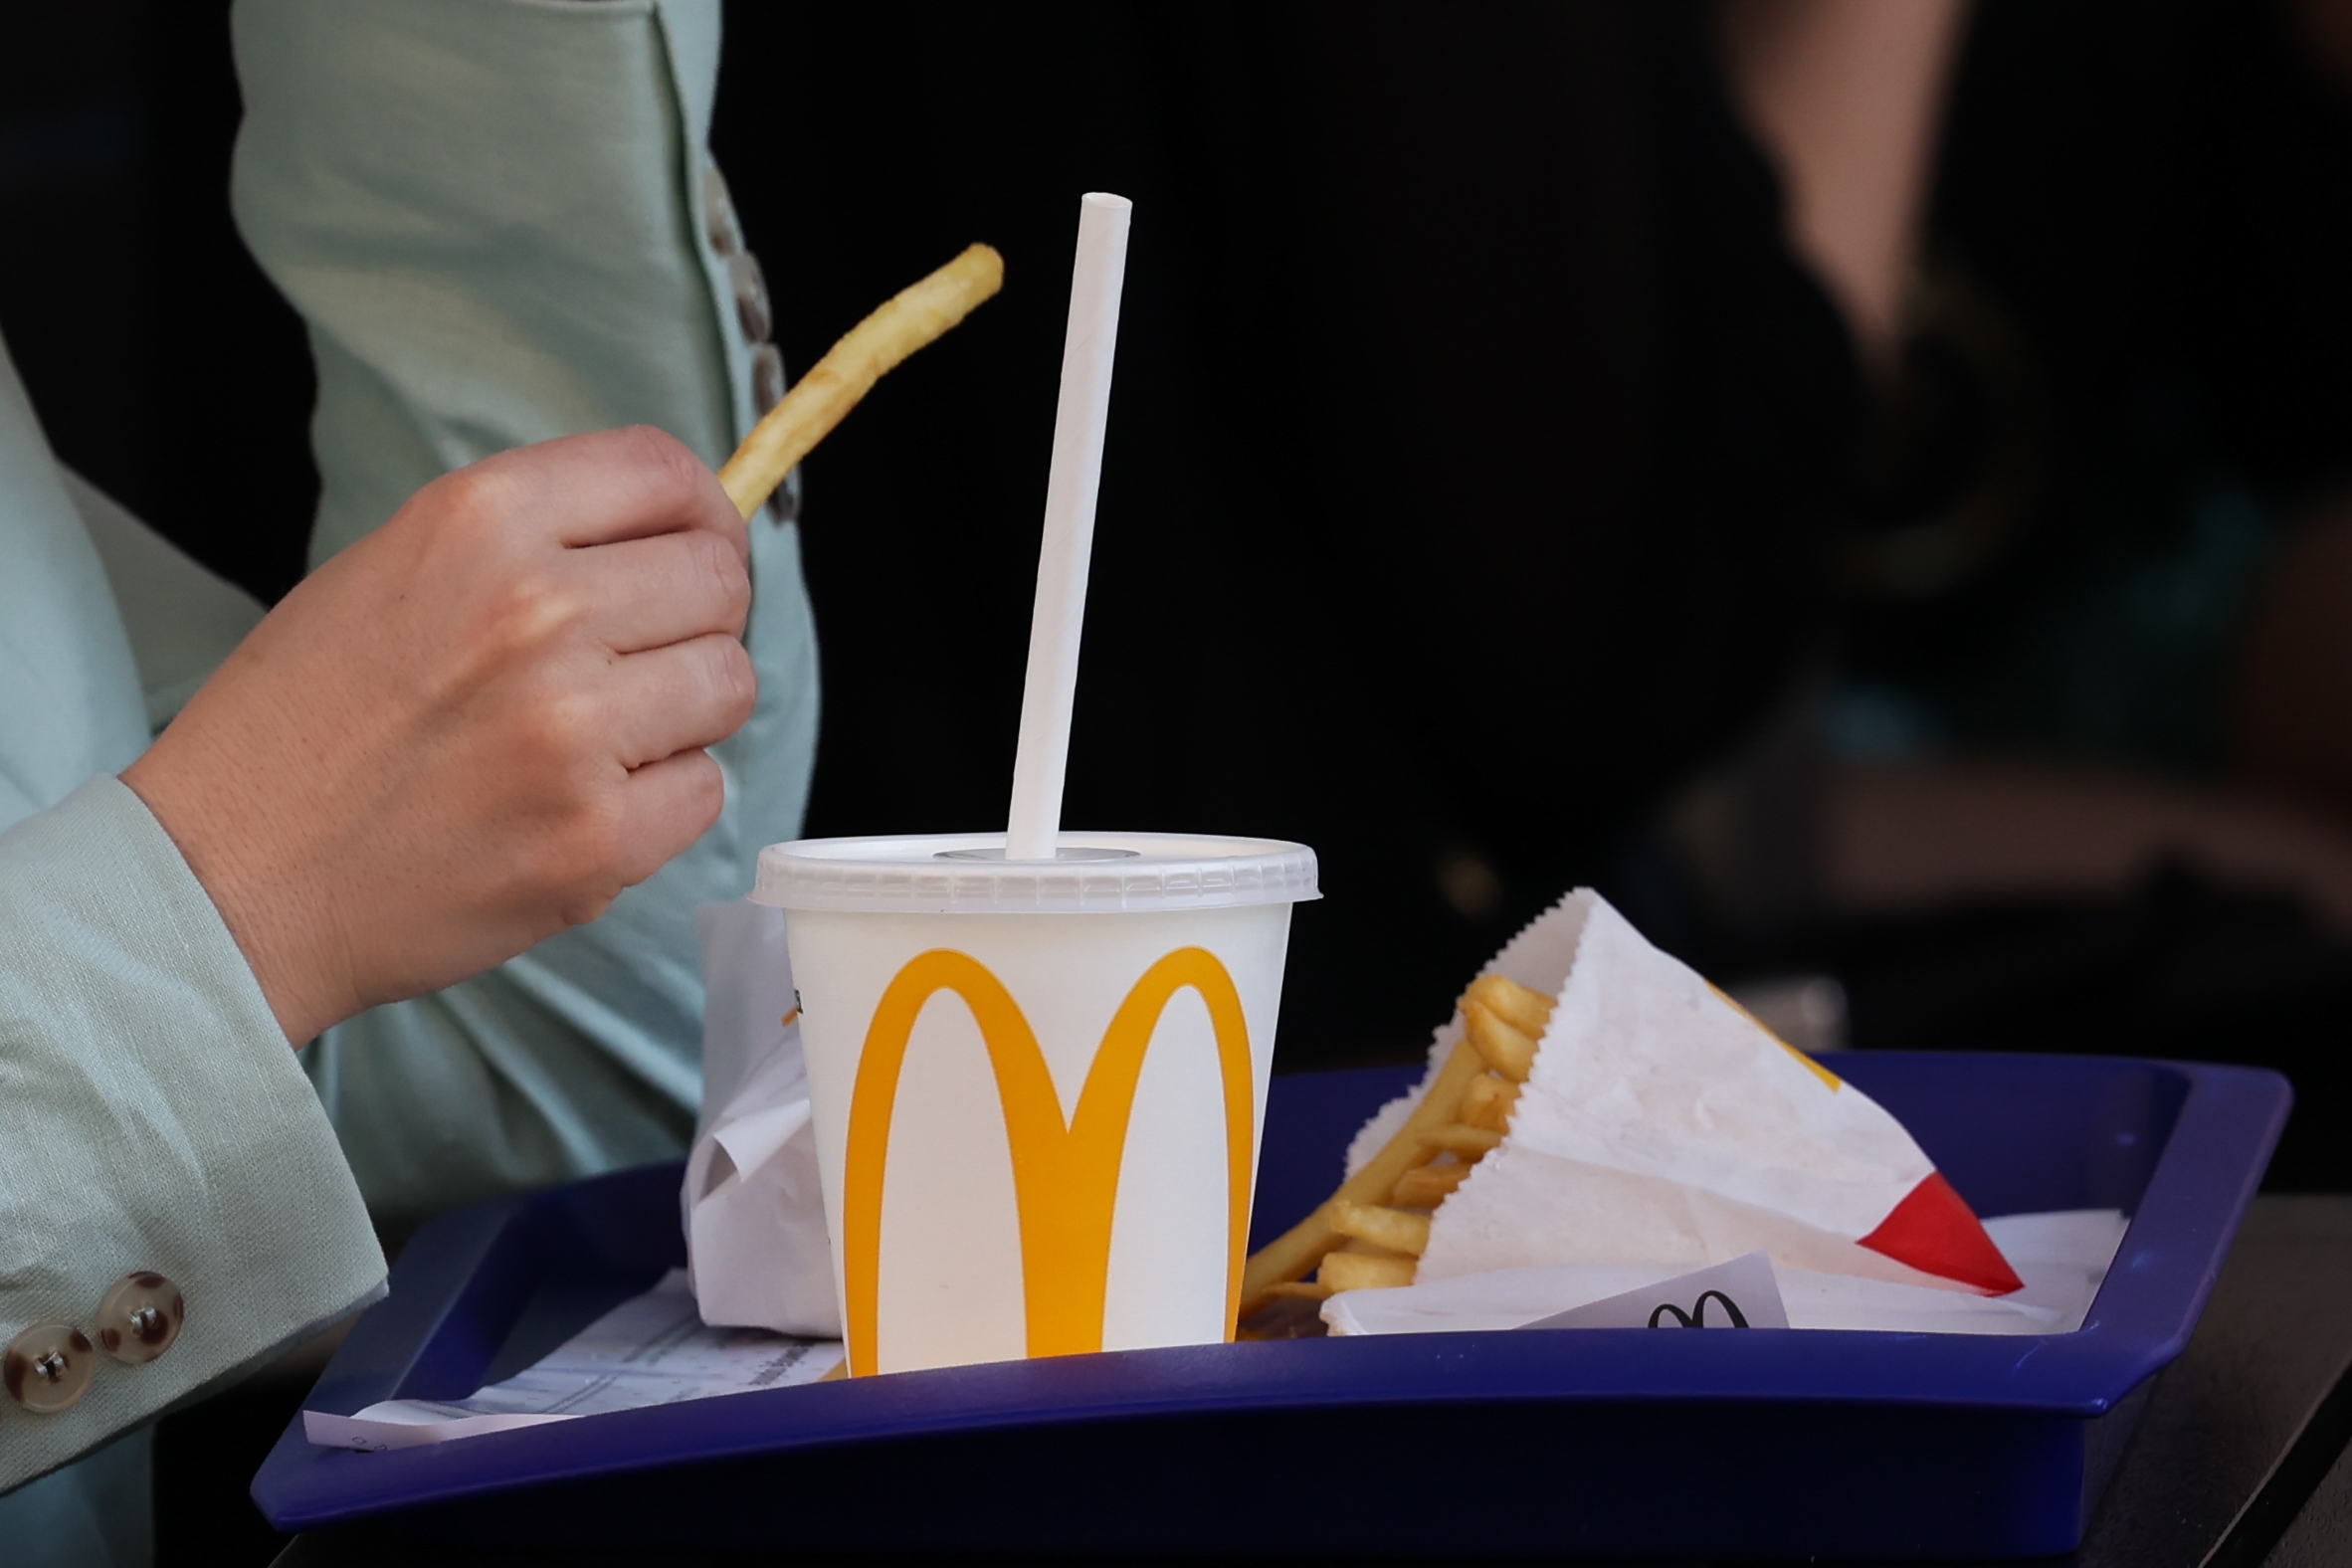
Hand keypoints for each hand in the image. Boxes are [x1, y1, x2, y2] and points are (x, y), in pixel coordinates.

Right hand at [123, 427, 755, 1044]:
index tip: (693, 548)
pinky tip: (580, 805)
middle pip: (719, 580)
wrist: (229, 880)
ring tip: (600, 737)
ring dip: (685, 712)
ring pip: (729, 685)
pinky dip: (662, 802)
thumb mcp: (397, 569)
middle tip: (636, 661)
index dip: (701, 514)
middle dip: (696, 618)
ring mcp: (576, 731)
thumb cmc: (305, 725)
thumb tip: (674, 536)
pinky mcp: (598, 838)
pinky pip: (705, 790)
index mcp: (482, 522)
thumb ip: (536, 540)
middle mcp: (539, 611)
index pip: (664, 473)